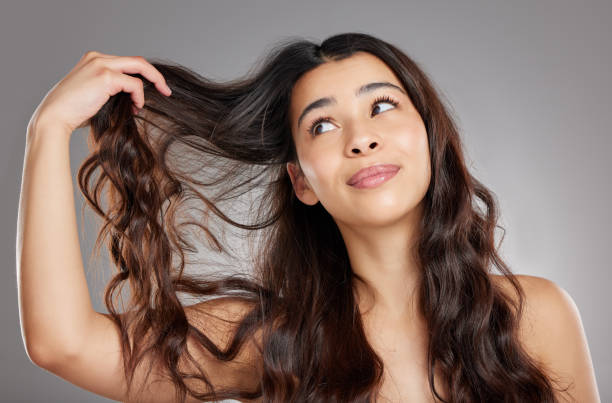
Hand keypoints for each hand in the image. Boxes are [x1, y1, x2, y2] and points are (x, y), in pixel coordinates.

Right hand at [28, 51, 171, 135]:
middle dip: (155, 75)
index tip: (154, 89)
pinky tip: (136, 108)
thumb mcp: (95, 95)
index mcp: (94, 60)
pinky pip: (134, 84)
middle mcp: (98, 57)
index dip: (143, 75)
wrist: (55, 116)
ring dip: (152, 84)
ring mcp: (101, 64)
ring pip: (140, 67)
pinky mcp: (105, 76)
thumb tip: (135, 97)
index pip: (127, 62)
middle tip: (166, 90)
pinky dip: (139, 97)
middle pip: (137, 60)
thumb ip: (112, 90)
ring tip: (146, 104)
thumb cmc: (73, 112)